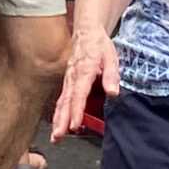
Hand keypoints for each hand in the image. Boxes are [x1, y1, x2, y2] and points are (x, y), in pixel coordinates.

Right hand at [50, 24, 121, 140]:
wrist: (86, 32)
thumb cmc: (99, 45)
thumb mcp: (110, 57)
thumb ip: (111, 75)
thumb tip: (112, 92)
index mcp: (84, 71)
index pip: (79, 93)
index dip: (76, 110)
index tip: (75, 125)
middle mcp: (73, 77)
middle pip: (66, 101)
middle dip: (62, 120)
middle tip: (59, 136)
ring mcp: (68, 79)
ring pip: (61, 102)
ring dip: (58, 120)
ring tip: (56, 137)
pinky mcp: (67, 81)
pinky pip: (61, 99)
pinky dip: (58, 113)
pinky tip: (58, 124)